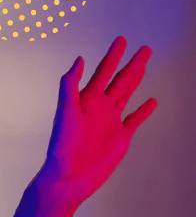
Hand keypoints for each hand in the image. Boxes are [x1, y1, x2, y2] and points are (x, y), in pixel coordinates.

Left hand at [34, 36, 157, 209]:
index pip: (103, 71)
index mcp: (88, 99)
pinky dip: (144, 110)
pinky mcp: (121, 136)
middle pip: (120, 79)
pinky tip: (152, 101)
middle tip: (144, 48)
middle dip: (132, 63)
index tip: (122, 40)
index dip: (113, 55)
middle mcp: (100, 107)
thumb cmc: (64, 145)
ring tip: (145, 66)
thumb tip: (79, 60)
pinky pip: (135, 119)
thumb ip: (70, 86)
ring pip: (127, 94)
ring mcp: (111, 121)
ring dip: (137, 80)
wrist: (70, 175)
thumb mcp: (66, 111)